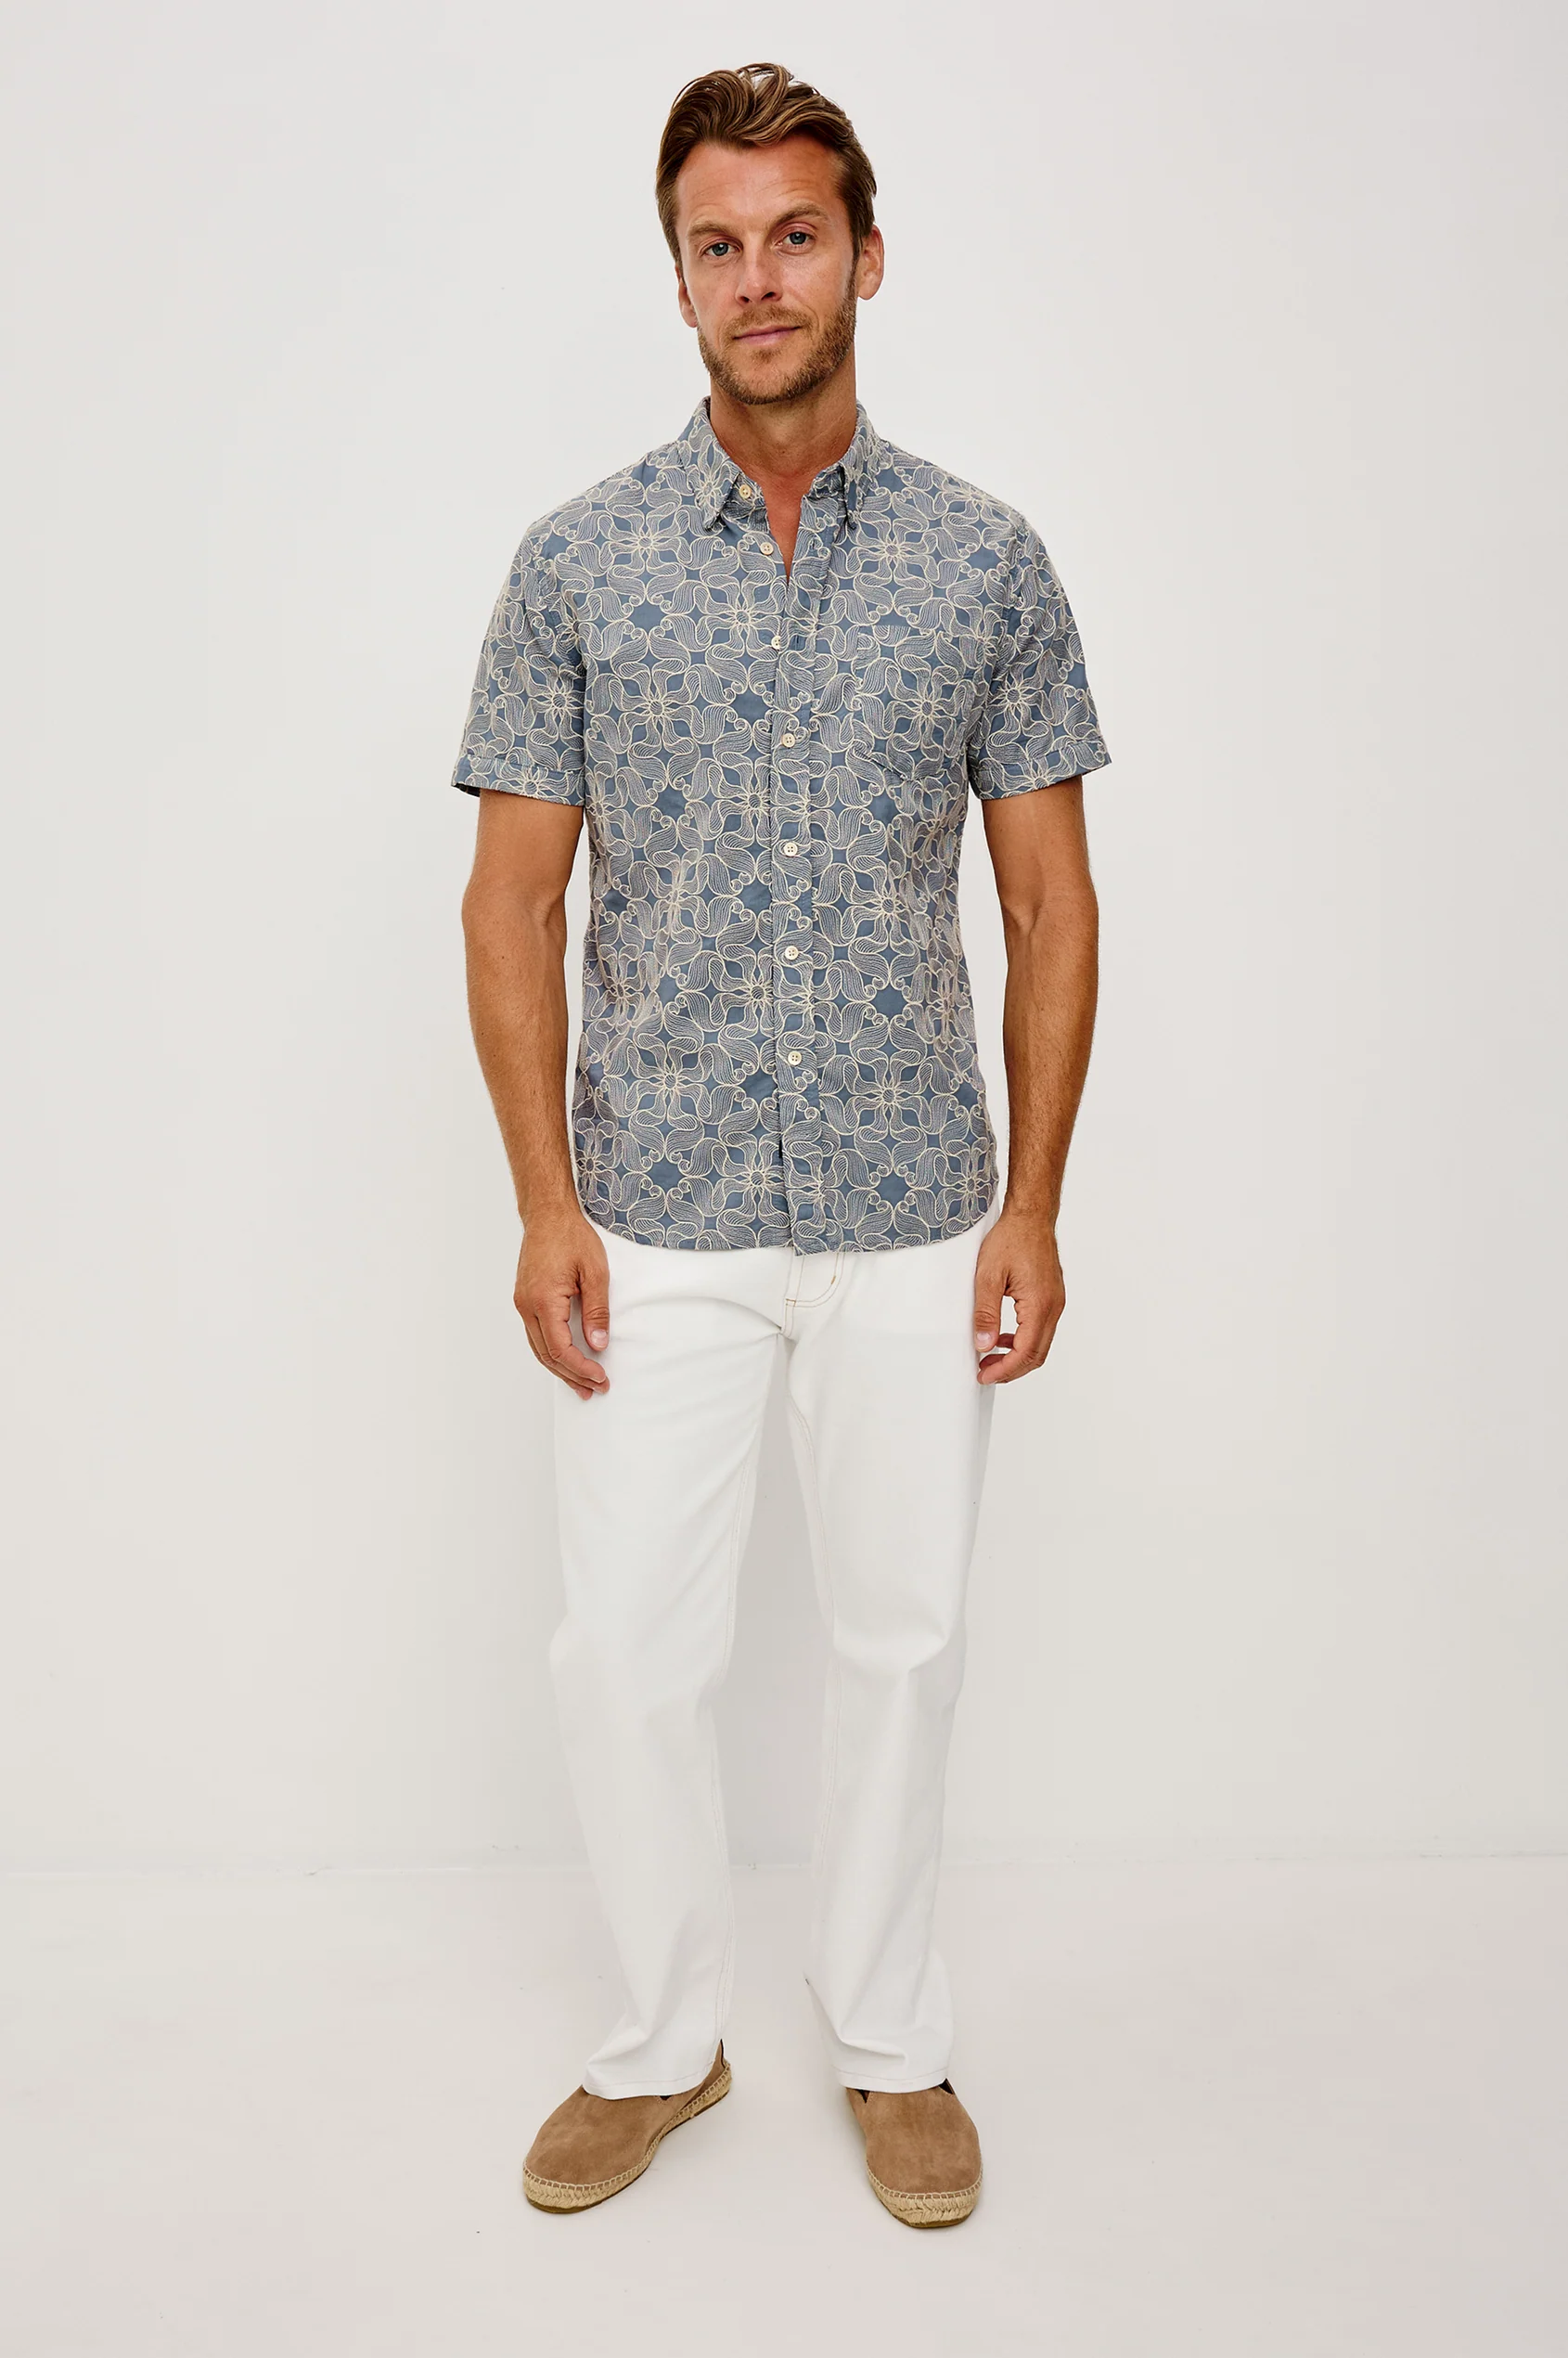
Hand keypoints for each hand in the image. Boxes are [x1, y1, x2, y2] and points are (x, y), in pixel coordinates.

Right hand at [514, 1209, 610, 1400]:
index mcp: (543, 1301)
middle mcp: (527, 1306)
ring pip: (539, 1349)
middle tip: (595, 1388)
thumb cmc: (571, 1237)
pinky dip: (551, 1353)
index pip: (560, 1349)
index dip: (581, 1368)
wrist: (547, 1215)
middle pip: (547, 1355)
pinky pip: (536, 1336)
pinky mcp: (525, 1300)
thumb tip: (598, 1344)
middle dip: (572, 1376)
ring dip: (560, 1369)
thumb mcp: (595, 1272)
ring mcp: (523, 1303)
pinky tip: (565, 1361)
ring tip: (581, 1385)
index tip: (600, 1377)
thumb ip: (597, 1310)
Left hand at [973, 1208, 1065, 1384]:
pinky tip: (1004, 1338)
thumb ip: (985, 1314)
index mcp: (1039, 1304)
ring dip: (1017, 1357)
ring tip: (990, 1358)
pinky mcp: (1052, 1298)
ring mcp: (1056, 1303)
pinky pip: (1041, 1329)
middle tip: (985, 1372)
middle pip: (1036, 1355)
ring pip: (1040, 1345)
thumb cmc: (1011, 1240)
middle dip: (1011, 1370)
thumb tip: (984, 1345)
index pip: (1025, 1352)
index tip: (984, 1375)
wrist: (1031, 1217)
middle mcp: (1053, 1307)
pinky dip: (1024, 1341)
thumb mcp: (987, 1276)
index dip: (1004, 1369)